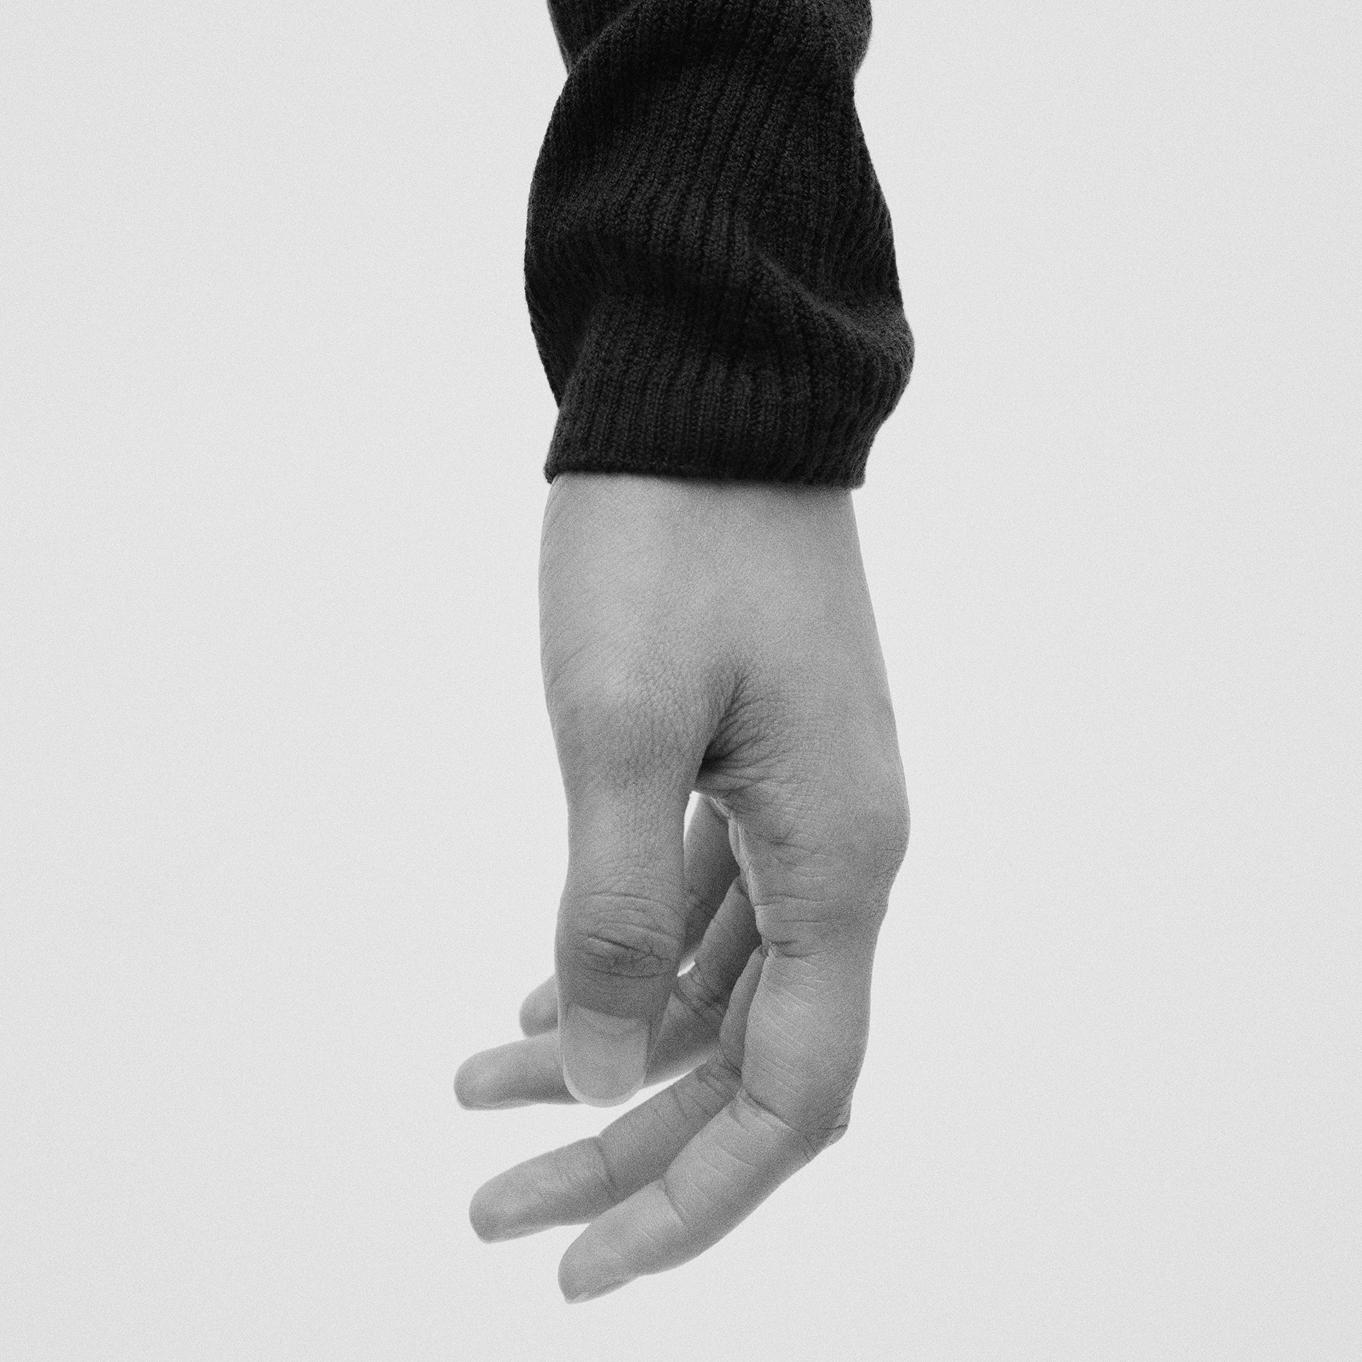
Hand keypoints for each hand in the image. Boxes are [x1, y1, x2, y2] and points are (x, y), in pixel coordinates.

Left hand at [455, 472, 909, 1300]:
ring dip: (614, 1061)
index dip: (690, 1198)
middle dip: (628, 1149)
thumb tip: (610, 1073)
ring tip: (482, 1102)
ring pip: (717, 991)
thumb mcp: (622, 729)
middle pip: (746, 1061)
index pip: (789, 1095)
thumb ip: (619, 909)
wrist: (712, 400)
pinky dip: (627, 970)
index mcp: (838, 861)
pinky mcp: (754, 772)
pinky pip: (700, 913)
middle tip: (495, 1203)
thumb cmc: (672, 541)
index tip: (577, 1265)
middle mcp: (840, 856)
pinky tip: (545, 1005)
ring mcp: (801, 813)